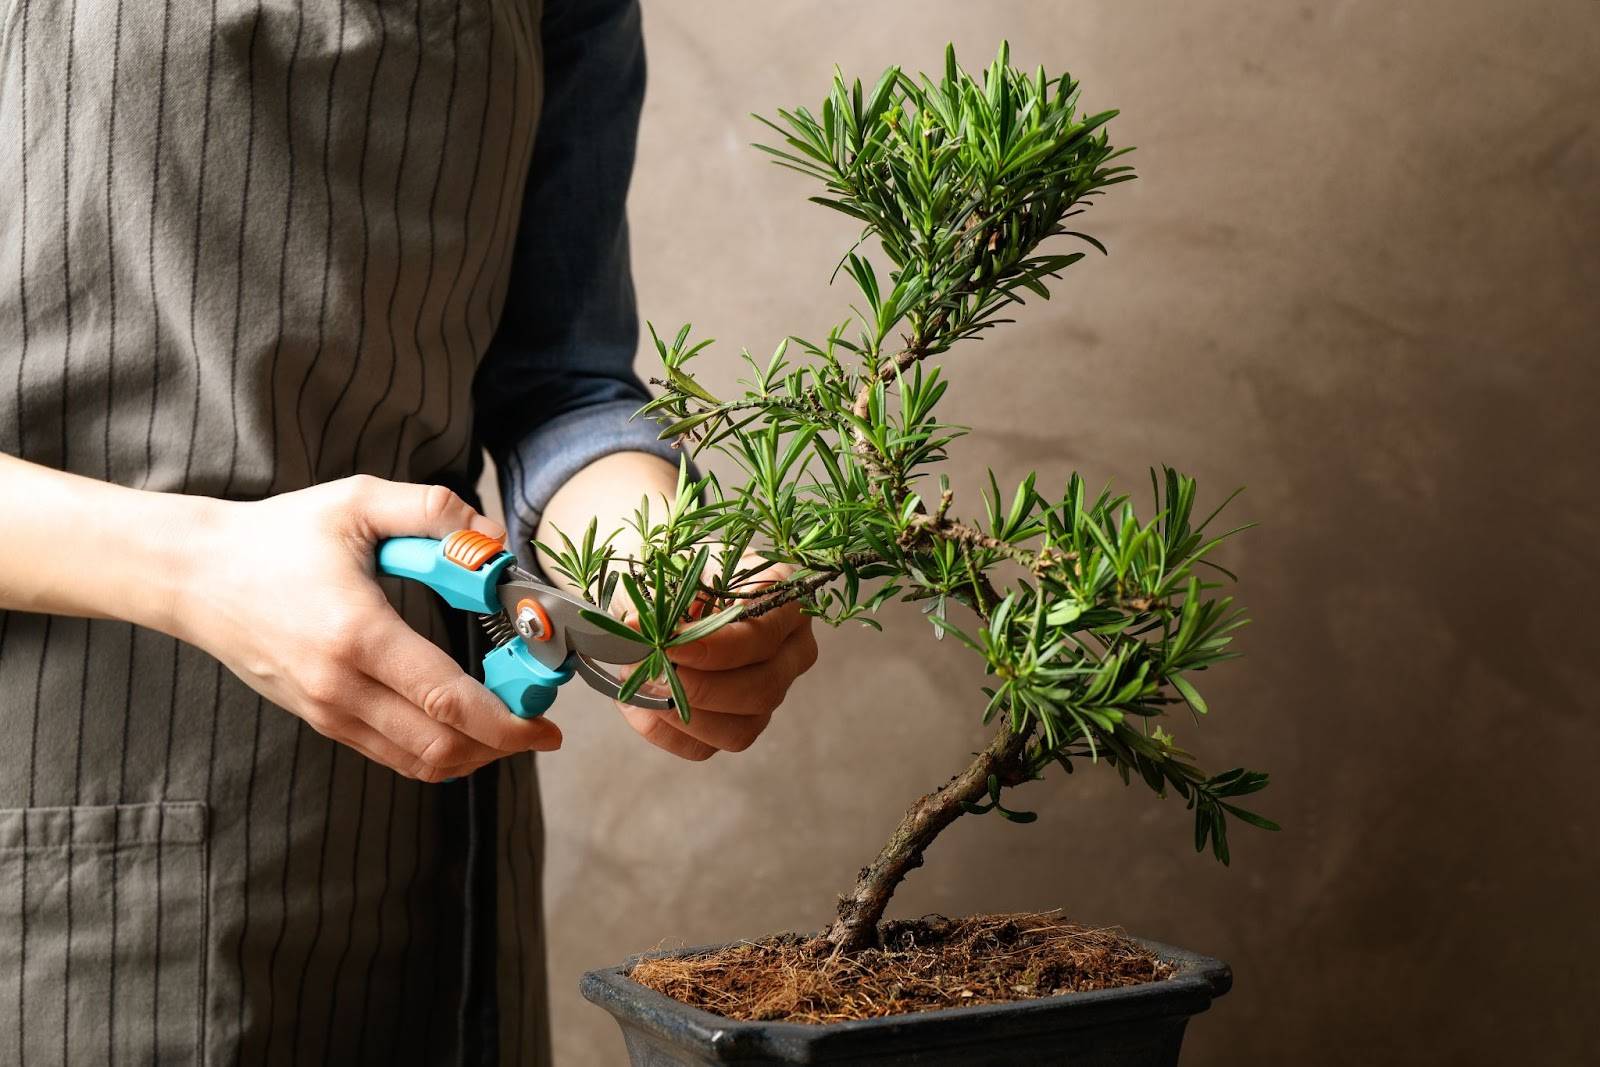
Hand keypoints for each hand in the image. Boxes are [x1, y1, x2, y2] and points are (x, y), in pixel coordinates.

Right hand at [175, 475, 561, 779]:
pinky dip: (437, 752)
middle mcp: (341, 686)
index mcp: (357, 634)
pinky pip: (390, 755)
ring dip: (473, 755)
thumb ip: (433, 510)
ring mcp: (327, 711)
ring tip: (509, 728)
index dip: (508, 722)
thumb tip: (493, 536)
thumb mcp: (356, 501)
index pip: (447, 701)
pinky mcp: (320, 720)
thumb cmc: (278, 535)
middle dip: (503, 745)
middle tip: (539, 726)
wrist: (194, 575)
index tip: (548, 722)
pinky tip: (463, 726)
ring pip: (417, 762)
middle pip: (441, 747)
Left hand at [615, 561, 818, 760]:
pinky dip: (664, 731)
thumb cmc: (677, 570)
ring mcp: (770, 692)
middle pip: (762, 689)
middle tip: (650, 668)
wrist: (664, 588)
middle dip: (698, 687)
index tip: (667, 646)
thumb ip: (661, 597)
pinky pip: (705, 747)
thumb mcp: (673, 568)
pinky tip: (639, 703)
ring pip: (740, 730)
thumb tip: (636, 628)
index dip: (714, 648)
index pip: (762, 637)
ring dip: (680, 713)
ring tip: (640, 680)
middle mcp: (791, 651)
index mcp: (786, 601)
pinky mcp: (739, 724)